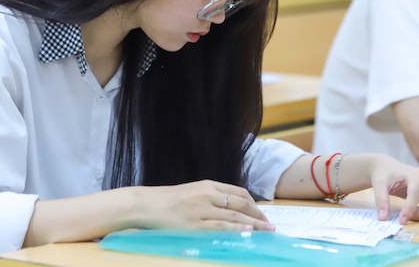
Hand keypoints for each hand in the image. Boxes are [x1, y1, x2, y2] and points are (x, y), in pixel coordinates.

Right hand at [135, 180, 275, 231]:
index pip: (238, 192)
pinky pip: (220, 227)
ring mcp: (201, 210)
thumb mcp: (193, 191)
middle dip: (258, 215)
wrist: (147, 204)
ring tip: (266, 231)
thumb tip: (231, 208)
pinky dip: (236, 230)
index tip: (262, 213)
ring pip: (234, 216)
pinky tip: (247, 232)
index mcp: (208, 185)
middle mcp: (207, 195)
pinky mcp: (195, 225)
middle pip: (240, 204)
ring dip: (253, 224)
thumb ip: (210, 197)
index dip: (253, 204)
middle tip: (271, 225)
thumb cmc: (169, 200)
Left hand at [368, 155, 418, 224]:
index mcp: (415, 175)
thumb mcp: (379, 184)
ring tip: (408, 217)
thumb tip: (382, 218)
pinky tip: (412, 215)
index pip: (415, 194)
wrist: (385, 167)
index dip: (409, 209)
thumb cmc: (383, 173)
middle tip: (405, 220)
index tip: (401, 221)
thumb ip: (381, 200)